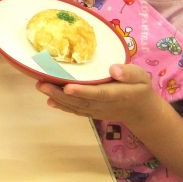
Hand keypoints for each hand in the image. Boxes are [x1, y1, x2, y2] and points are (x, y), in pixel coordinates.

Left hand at [37, 63, 159, 123]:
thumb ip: (129, 73)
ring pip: (75, 106)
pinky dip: (61, 106)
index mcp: (118, 94)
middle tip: (42, 84)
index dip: (83, 91)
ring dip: (56, 98)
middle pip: (81, 101)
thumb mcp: (142, 77)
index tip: (68, 87)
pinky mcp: (91, 112)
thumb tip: (113, 69)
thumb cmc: (139, 88)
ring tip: (40, 86)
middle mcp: (104, 105)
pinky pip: (75, 110)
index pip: (99, 93)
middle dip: (60, 94)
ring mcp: (96, 110)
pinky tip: (48, 99)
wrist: (140, 111)